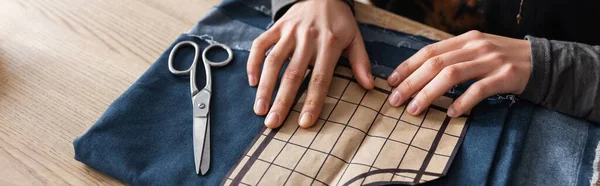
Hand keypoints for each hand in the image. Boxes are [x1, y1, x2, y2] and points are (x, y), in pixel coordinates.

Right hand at [247, 0, 373, 128]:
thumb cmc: (339, 20)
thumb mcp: (354, 37)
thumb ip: (360, 62)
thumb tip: (368, 87)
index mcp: (329, 44)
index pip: (320, 79)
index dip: (312, 102)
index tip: (304, 123)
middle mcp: (307, 39)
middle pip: (293, 75)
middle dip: (282, 101)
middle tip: (273, 123)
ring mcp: (288, 32)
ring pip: (273, 62)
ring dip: (265, 87)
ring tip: (259, 110)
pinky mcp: (276, 27)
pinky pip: (260, 45)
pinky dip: (253, 63)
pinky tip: (252, 82)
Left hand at [387, 31, 530, 116]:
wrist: (541, 61)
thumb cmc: (501, 60)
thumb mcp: (476, 51)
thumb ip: (453, 58)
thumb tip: (419, 75)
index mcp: (465, 39)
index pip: (428, 51)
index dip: (407, 66)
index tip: (390, 81)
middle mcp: (475, 46)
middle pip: (435, 64)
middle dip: (411, 83)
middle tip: (395, 100)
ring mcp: (491, 60)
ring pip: (452, 75)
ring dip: (429, 93)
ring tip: (415, 109)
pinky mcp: (505, 75)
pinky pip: (479, 89)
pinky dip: (463, 102)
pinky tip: (451, 114)